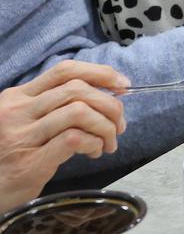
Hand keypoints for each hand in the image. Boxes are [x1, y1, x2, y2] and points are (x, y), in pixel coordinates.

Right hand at [0, 61, 128, 209]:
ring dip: (106, 127)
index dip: (100, 73)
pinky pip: (74, 139)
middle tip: (119, 125)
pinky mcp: (29, 162)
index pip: (65, 71)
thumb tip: (105, 96)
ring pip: (79, 112)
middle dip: (110, 105)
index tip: (123, 86)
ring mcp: (21, 136)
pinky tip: (94, 152)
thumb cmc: (9, 156)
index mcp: (17, 97)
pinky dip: (94, 143)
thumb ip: (53, 106)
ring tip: (108, 143)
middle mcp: (16, 111)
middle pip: (78, 90)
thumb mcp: (23, 122)